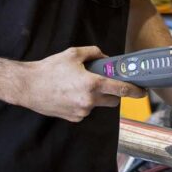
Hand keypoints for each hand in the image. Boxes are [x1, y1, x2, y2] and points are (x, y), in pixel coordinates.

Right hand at [18, 46, 144, 121]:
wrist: (28, 86)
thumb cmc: (49, 69)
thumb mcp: (73, 54)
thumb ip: (93, 53)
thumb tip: (105, 57)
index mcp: (91, 84)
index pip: (121, 89)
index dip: (135, 91)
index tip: (142, 91)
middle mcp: (89, 101)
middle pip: (114, 100)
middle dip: (114, 92)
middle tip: (106, 81)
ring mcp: (81, 112)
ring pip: (99, 105)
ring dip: (97, 96)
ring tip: (81, 85)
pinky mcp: (74, 118)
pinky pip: (86, 110)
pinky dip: (85, 102)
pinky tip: (72, 93)